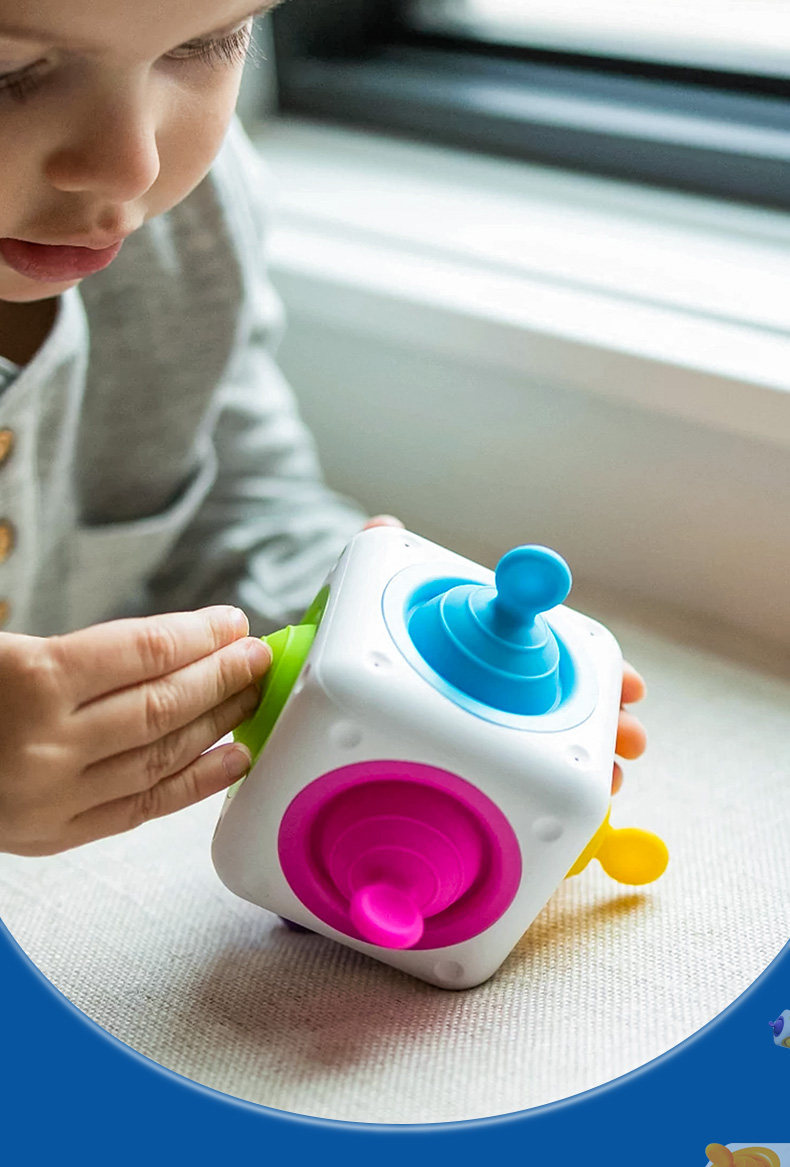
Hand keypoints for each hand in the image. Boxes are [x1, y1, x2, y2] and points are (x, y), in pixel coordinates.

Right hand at [0, 607, 270, 855]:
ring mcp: (51, 796)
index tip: (234, 623)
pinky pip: (142, 809)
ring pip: (161, 755)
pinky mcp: (51, 835)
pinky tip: (233, 759)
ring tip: (252, 698)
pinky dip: (194, 784)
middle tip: (258, 656)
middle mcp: (46, 741)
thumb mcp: (4, 649)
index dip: (199, 635)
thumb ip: (82, 649)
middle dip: (223, 676)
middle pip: (163, 703)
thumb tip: (173, 645)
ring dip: (219, 724)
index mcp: (28, 677)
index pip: (144, 650)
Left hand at [361, 517, 646, 793]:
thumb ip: (376, 559)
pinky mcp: (453, 785)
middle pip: (562, 706)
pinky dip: (540, 804)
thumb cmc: (341, 646)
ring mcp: (474, 741)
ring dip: (586, 767)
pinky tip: (568, 817)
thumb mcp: (358, 600)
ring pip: (545, 754)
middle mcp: (486, 694)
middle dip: (606, 724)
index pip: (551, 653)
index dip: (594, 667)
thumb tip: (386, 521)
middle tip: (631, 740)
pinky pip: (509, 795)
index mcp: (478, 649)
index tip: (629, 684)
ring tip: (612, 783)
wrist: (311, 691)